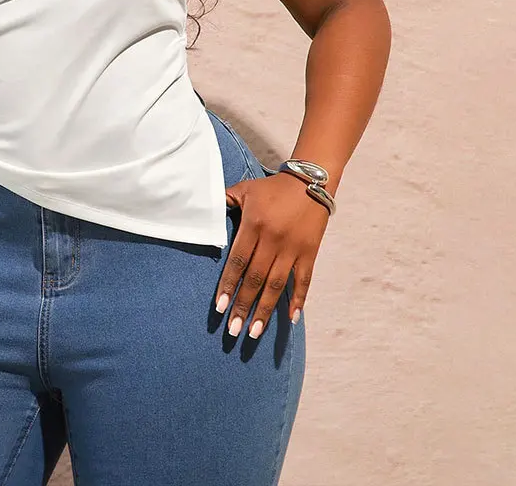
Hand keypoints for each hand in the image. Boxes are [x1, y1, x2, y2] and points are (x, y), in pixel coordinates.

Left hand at [216, 172, 328, 337]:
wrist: (310, 182)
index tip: (220, 308)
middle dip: (243, 306)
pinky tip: (290, 318)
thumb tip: (205, 211)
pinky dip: (298, 300)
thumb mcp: (245, 189)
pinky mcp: (310, 253)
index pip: (238, 261)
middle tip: (233, 331)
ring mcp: (293, 248)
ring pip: (276, 285)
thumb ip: (225, 201)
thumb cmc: (272, 188)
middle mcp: (273, 239)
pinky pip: (304, 280)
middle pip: (255, 279)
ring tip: (254, 333)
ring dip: (265, 310)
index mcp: (254, 225)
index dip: (228, 285)